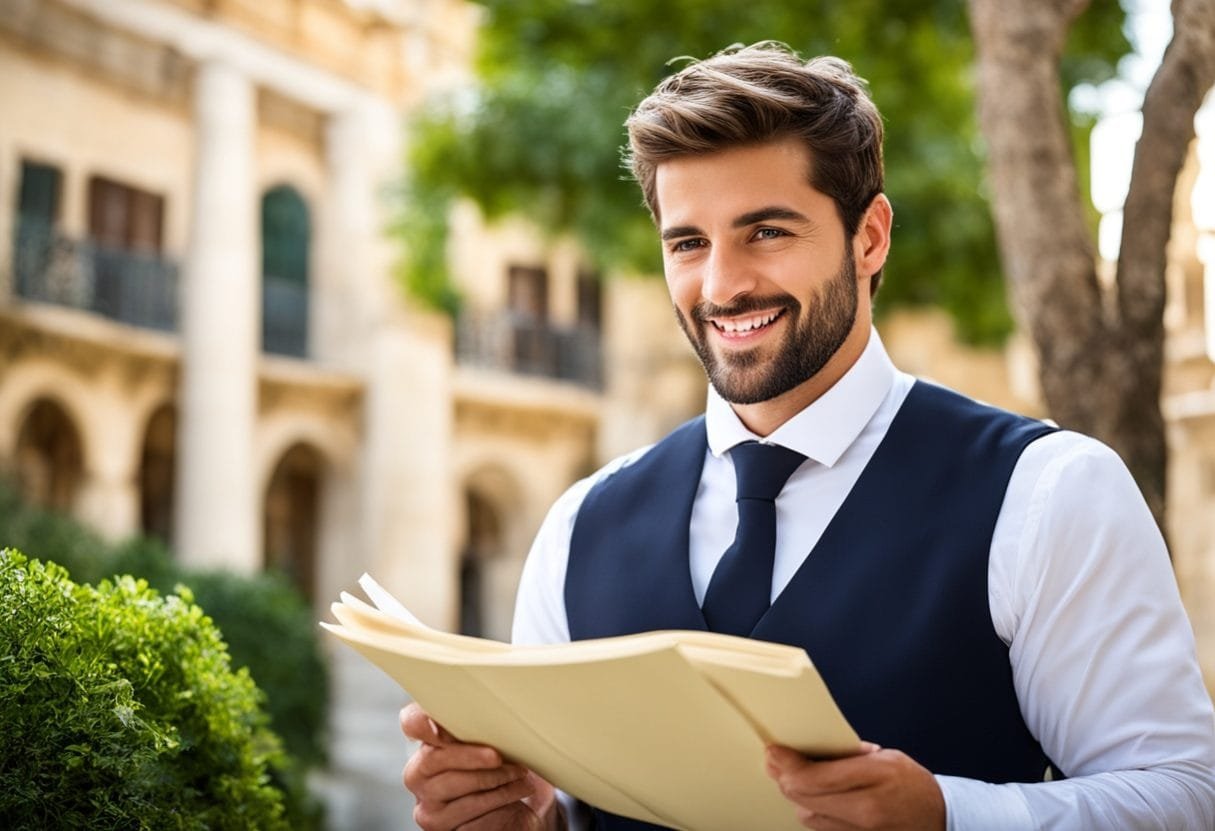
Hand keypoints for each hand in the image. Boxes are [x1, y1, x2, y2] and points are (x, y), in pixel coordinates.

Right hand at [400, 702, 561, 830]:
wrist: (513, 806)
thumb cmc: (501, 765)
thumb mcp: (495, 737)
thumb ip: (483, 717)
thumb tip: (495, 692)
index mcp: (429, 738)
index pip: (412, 722)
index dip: (421, 722)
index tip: (439, 727)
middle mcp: (419, 770)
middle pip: (434, 758)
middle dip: (470, 756)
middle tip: (499, 755)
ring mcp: (426, 799)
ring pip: (456, 785)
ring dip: (494, 778)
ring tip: (519, 772)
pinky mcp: (437, 824)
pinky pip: (469, 809)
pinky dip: (499, 797)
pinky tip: (517, 789)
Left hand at [765, 743, 944, 830]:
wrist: (940, 818)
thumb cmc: (912, 783)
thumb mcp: (884, 758)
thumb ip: (846, 755)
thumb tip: (805, 751)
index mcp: (877, 777)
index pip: (815, 777)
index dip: (787, 764)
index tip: (774, 751)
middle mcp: (868, 810)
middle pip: (805, 798)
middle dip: (784, 778)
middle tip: (774, 762)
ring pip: (807, 816)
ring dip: (796, 797)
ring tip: (794, 778)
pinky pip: (820, 829)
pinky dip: (812, 812)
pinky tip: (812, 798)